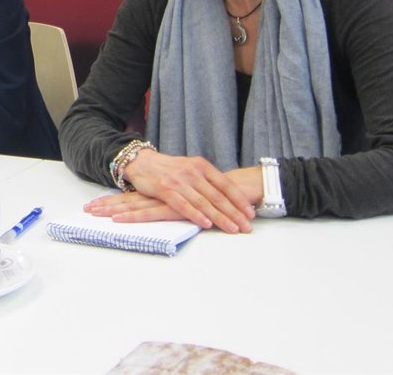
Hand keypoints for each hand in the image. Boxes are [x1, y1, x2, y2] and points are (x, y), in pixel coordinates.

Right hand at [94, 149, 260, 232]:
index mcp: (201, 166)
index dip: (239, 200)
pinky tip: (206, 224)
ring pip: (204, 202)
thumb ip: (206, 180)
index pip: (226, 184)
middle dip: (235, 213)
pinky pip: (184, 205)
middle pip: (218, 196)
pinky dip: (196, 215)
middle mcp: (193, 172)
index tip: (251, 213)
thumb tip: (227, 196)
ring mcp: (179, 181)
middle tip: (247, 227)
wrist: (141, 162)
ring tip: (232, 229)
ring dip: (220, 217)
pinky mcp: (165, 190)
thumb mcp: (190, 168)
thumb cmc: (169, 168)